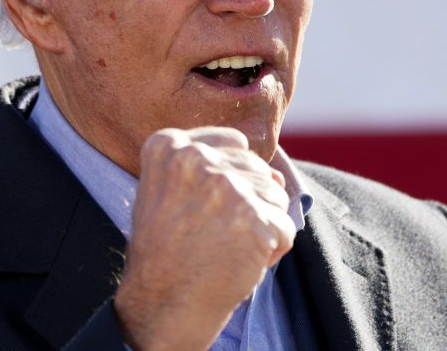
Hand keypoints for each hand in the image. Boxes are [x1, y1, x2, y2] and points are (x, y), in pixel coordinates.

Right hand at [113, 127, 294, 350]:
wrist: (162, 304)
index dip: (228, 179)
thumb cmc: (167, 250)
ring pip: (275, 195)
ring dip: (260, 225)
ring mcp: (226, 186)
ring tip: (225, 246)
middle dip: (247, 202)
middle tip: (212, 233)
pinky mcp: (253, 217)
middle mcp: (196, 158)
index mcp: (169, 146)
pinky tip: (239, 261)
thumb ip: (215, 167)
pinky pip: (285, 227)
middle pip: (257, 168)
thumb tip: (277, 176)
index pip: (233, 142)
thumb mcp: (169, 192)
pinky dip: (271, 249)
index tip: (203, 206)